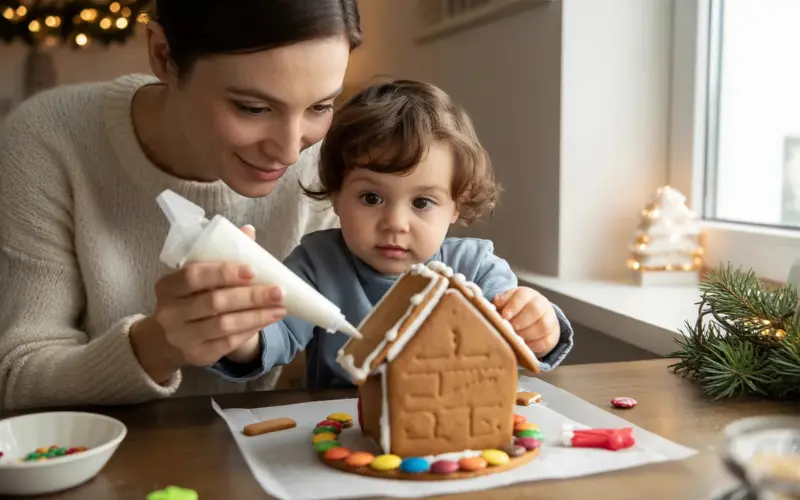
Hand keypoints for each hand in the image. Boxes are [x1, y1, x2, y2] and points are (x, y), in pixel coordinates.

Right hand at [130, 225, 284, 380]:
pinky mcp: (197, 355)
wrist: (173, 335)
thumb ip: (223, 254)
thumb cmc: (193, 296)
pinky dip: (251, 330)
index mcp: (168, 286)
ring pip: (224, 325)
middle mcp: (170, 313)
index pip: (193, 275)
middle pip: (214, 302)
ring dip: (256, 315)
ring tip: (281, 308)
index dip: (223, 272)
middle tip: (278, 291)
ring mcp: (182, 337)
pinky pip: (228, 343)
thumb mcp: (201, 275)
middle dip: (250, 296)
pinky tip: (267, 320)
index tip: (252, 270)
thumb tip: (248, 231)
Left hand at [493, 287, 559, 356]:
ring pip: (543, 326)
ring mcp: (550, 319)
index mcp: (527, 294)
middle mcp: (541, 304)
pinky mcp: (553, 334)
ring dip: (527, 334)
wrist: (535, 318)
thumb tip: (492, 306)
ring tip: (516, 338)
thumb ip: (499, 304)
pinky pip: (547, 341)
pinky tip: (525, 346)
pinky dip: (535, 345)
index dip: (513, 305)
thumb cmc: (514, 311)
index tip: (504, 316)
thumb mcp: (506, 304)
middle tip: (511, 329)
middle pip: (535, 310)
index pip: (522, 295)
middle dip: (521, 321)